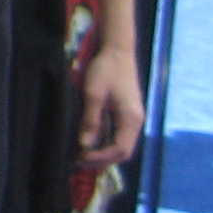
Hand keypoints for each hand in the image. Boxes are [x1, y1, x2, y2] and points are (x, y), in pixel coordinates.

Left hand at [77, 47, 142, 171]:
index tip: (80, 158)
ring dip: (102, 153)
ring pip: (119, 144)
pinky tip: (88, 144)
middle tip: (78, 162)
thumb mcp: (94, 94)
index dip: (100, 158)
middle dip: (102, 160)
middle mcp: (135, 121)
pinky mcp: (124, 113)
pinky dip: (104, 143)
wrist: (117, 50)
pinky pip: (116, 135)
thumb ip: (91, 121)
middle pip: (122, 151)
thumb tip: (84, 145)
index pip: (120, 149)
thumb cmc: (106, 69)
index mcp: (131, 119)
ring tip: (81, 157)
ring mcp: (130, 118)